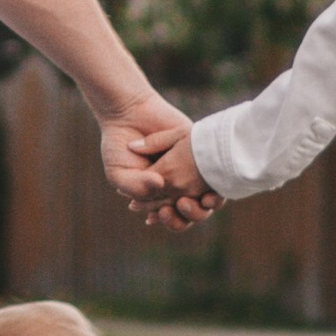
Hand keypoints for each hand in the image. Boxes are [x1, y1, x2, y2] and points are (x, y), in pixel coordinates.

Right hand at [99, 95, 219, 227]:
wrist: (127, 113)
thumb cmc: (119, 146)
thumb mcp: (119, 173)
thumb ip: (135, 187)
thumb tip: (160, 185)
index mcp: (162, 195)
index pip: (174, 217)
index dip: (170, 221)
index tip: (153, 217)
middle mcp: (180, 184)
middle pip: (192, 212)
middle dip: (182, 218)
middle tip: (166, 210)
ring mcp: (192, 168)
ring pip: (207, 200)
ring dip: (199, 209)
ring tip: (183, 202)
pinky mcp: (201, 150)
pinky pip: (216, 175)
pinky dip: (212, 189)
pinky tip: (203, 194)